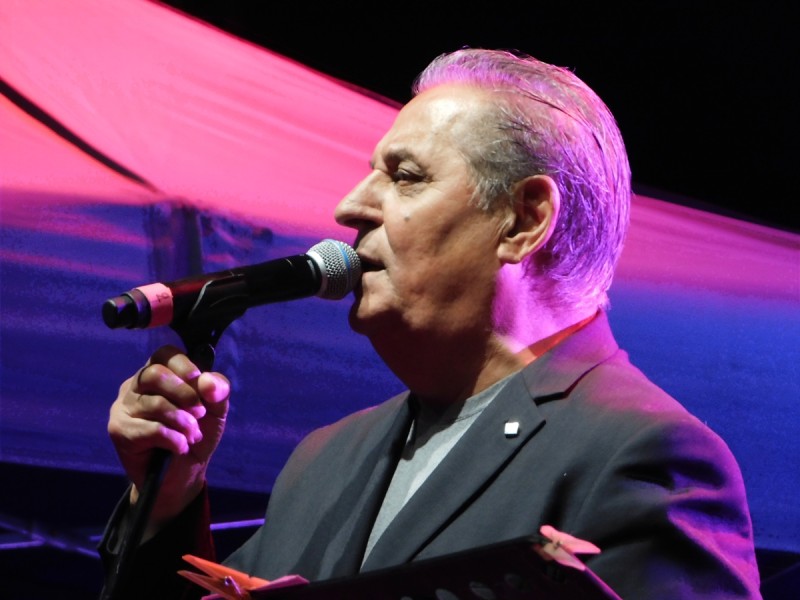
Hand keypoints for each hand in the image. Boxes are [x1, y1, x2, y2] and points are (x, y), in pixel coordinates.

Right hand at [108, 345, 229, 529]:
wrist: (183, 474)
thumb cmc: (196, 434)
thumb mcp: (216, 410)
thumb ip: (218, 390)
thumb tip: (207, 381)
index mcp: (159, 372)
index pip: (165, 354)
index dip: (185, 366)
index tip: (201, 386)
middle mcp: (136, 385)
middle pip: (154, 374)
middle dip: (184, 394)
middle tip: (199, 413)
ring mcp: (123, 406)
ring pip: (155, 404)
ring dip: (182, 422)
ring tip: (192, 435)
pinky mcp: (118, 429)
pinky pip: (149, 429)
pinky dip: (172, 439)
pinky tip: (179, 447)